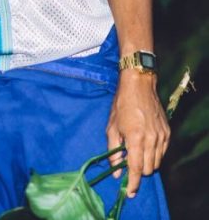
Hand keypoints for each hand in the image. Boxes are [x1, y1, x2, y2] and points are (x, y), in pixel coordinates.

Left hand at [107, 70, 170, 197]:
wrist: (139, 86)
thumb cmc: (121, 105)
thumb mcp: (111, 127)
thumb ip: (114, 151)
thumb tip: (116, 171)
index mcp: (135, 139)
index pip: (136, 169)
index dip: (133, 184)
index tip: (129, 193)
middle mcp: (151, 140)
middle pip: (148, 169)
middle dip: (137, 172)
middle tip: (127, 164)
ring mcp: (162, 136)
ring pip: (156, 162)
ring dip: (146, 163)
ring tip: (135, 152)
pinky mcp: (167, 133)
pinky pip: (162, 152)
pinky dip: (154, 154)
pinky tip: (144, 145)